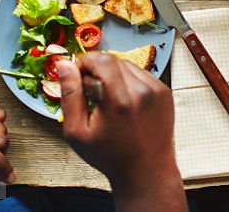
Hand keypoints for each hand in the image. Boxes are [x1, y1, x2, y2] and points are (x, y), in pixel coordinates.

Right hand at [59, 53, 184, 209]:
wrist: (146, 169)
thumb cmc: (110, 156)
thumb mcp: (77, 132)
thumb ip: (70, 95)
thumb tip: (65, 66)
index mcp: (120, 99)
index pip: (102, 59)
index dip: (85, 62)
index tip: (78, 75)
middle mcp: (142, 90)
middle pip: (115, 60)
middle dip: (98, 70)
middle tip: (91, 92)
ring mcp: (157, 89)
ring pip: (129, 66)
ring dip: (114, 76)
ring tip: (108, 101)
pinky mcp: (164, 92)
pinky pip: (142, 75)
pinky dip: (129, 82)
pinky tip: (124, 103)